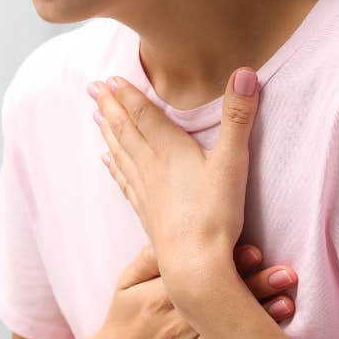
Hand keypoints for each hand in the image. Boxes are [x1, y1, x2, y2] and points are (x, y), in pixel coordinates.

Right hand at [82, 243, 297, 338]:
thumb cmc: (125, 319)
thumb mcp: (127, 282)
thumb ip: (149, 257)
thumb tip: (174, 232)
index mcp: (161, 296)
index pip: (199, 276)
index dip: (229, 264)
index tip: (254, 252)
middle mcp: (180, 323)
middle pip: (222, 302)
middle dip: (257, 286)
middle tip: (286, 272)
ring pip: (231, 332)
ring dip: (262, 317)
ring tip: (286, 301)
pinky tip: (272, 337)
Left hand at [88, 69, 260, 291]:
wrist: (194, 266)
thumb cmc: (215, 213)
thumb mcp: (233, 160)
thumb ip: (239, 116)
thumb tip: (246, 72)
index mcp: (169, 149)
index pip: (143, 113)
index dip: (127, 94)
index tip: (109, 78)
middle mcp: (151, 166)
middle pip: (125, 129)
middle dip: (109, 106)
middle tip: (92, 88)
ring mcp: (146, 191)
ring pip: (121, 153)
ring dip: (108, 132)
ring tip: (95, 116)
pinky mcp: (147, 212)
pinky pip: (124, 181)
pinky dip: (114, 166)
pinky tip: (108, 162)